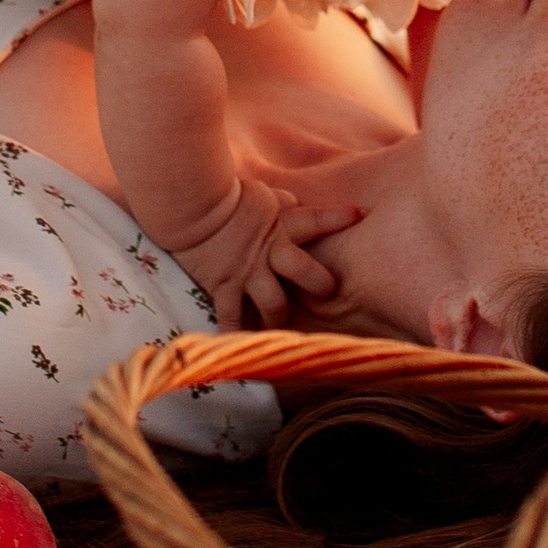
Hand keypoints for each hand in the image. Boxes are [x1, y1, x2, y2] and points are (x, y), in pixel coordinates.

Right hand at [172, 179, 352, 328]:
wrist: (190, 206)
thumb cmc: (226, 196)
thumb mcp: (260, 194)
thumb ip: (280, 203)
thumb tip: (293, 202)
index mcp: (280, 225)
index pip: (314, 219)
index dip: (337, 217)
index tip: (358, 215)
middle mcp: (269, 252)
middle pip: (303, 270)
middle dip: (320, 283)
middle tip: (328, 292)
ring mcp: (247, 273)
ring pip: (274, 304)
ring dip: (282, 318)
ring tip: (284, 328)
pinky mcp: (225, 288)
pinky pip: (232, 319)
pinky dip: (236, 336)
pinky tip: (241, 353)